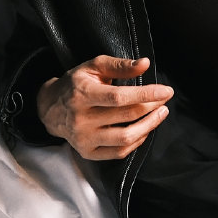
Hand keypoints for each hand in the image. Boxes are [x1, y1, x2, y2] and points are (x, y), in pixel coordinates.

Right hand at [37, 55, 173, 160]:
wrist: (50, 108)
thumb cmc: (76, 84)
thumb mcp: (93, 67)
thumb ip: (119, 65)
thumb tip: (145, 64)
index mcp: (82, 94)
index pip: (119, 97)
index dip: (146, 94)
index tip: (166, 91)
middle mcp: (81, 119)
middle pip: (126, 116)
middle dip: (151, 107)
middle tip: (164, 100)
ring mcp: (84, 139)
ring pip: (125, 138)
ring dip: (149, 126)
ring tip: (160, 114)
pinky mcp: (87, 152)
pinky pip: (119, 152)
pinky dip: (137, 142)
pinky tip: (145, 129)